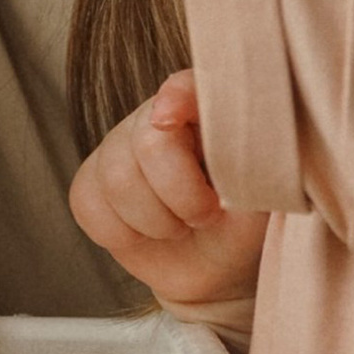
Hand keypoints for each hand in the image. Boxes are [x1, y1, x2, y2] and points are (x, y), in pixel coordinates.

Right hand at [71, 72, 264, 326]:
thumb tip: (223, 142)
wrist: (217, 267)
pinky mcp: (90, 184)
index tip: (171, 119)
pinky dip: (122, 233)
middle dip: (183, 196)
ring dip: (157, 222)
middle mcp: (157, 117)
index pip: (187, 86)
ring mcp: (118, 147)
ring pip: (117, 180)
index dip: (177, 97)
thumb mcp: (264, 190)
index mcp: (207, 108)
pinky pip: (89, 205)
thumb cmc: (245, 223)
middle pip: (149, 144)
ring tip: (181, 228)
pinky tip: (147, 234)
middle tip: (207, 216)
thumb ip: (248, 157)